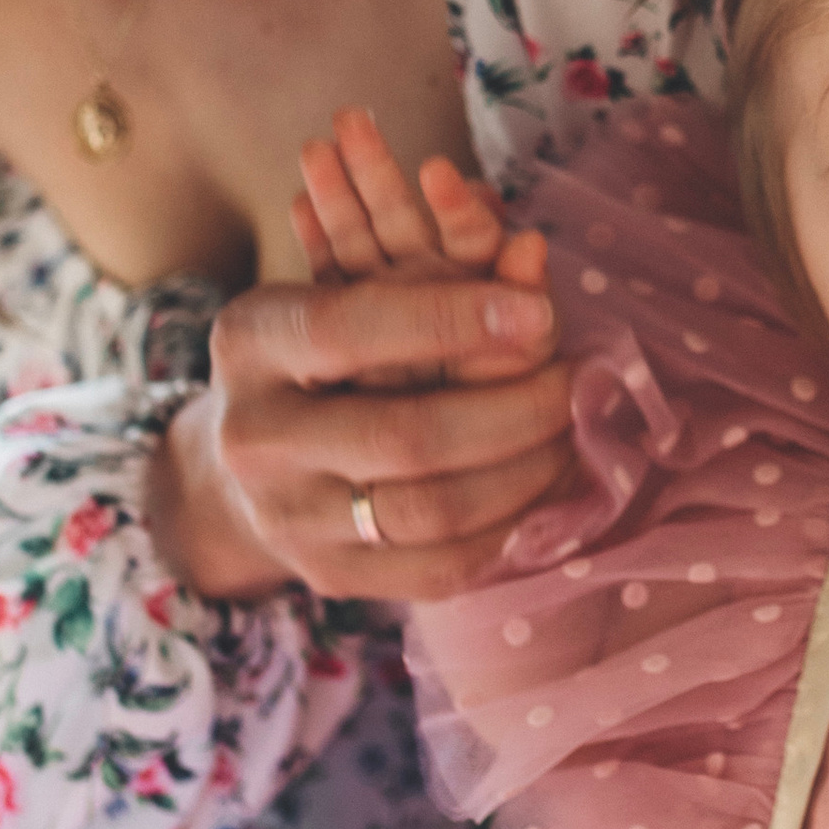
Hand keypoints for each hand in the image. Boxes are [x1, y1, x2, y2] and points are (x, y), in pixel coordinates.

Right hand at [146, 108, 570, 603]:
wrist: (254, 458)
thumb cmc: (328, 349)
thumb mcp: (354, 289)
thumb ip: (440, 267)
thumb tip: (533, 251)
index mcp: (251, 341)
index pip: (348, 328)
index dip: (451, 320)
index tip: (539, 314)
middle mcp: (252, 438)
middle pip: (402, 435)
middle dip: (514, 409)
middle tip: (577, 383)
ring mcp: (284, 518)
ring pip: (429, 511)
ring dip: (525, 472)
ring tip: (572, 434)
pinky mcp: (327, 576)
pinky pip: (439, 568)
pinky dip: (510, 529)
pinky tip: (548, 488)